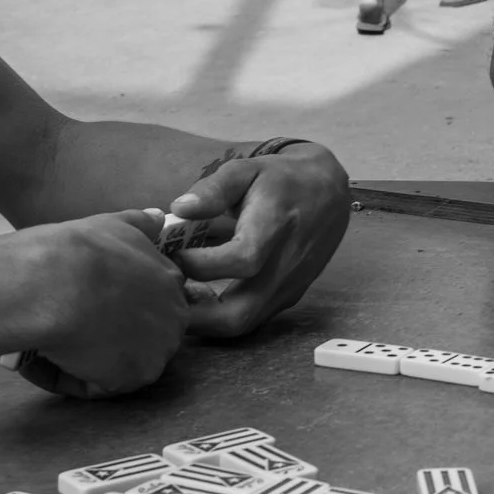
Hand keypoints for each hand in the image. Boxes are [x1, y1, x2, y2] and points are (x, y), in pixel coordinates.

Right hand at [21, 209, 190, 398]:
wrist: (53, 283)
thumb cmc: (76, 250)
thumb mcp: (113, 224)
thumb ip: (139, 224)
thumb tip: (155, 218)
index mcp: (171, 281)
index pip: (153, 303)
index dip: (119, 307)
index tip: (88, 305)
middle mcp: (174, 317)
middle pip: (142, 336)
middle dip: (108, 336)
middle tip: (69, 330)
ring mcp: (158, 350)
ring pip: (121, 363)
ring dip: (90, 361)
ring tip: (52, 348)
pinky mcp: (133, 378)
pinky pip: (100, 387)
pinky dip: (72, 379)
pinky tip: (47, 364)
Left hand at [163, 143, 352, 337]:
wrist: (330, 193)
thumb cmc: (282, 179)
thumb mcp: (247, 170)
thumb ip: (214, 189)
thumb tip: (178, 208)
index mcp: (277, 226)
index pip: (242, 260)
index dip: (202, 264)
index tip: (175, 253)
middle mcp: (287, 265)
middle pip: (240, 312)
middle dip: (195, 316)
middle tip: (163, 295)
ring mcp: (290, 286)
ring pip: (244, 324)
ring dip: (204, 320)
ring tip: (178, 295)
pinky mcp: (289, 297)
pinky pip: (252, 318)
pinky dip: (220, 315)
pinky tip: (200, 295)